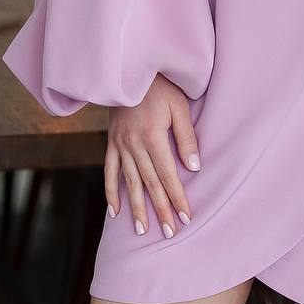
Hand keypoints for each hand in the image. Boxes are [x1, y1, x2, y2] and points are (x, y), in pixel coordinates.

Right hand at [104, 73, 201, 237]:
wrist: (130, 70)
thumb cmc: (161, 87)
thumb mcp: (180, 106)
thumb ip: (186, 137)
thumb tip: (194, 167)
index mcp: (153, 136)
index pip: (168, 175)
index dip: (177, 197)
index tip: (185, 217)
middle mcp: (134, 144)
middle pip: (150, 183)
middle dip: (161, 209)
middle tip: (170, 233)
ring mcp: (120, 144)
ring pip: (129, 182)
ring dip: (137, 208)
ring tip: (143, 231)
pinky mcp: (111, 142)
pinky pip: (109, 171)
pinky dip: (111, 192)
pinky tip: (115, 212)